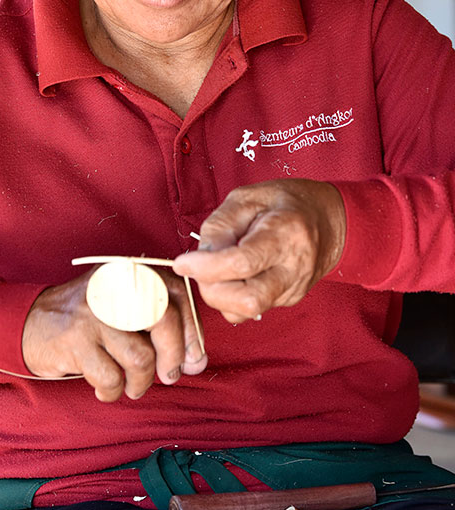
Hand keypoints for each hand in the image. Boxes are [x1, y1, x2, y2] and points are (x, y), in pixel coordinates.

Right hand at [22, 267, 206, 401]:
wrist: (29, 322)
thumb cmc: (87, 321)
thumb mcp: (122, 306)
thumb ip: (159, 327)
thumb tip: (197, 361)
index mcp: (130, 273)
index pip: (177, 293)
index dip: (191, 329)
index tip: (193, 357)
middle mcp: (114, 286)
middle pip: (164, 321)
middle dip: (173, 357)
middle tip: (168, 375)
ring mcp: (94, 313)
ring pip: (140, 357)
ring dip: (141, 381)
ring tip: (133, 386)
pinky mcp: (75, 340)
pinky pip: (110, 377)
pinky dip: (112, 391)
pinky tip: (106, 389)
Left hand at [173, 180, 345, 322]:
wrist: (327, 220)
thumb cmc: (284, 203)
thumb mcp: (247, 197)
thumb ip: (221, 226)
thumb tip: (199, 258)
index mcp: (285, 233)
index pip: (242, 263)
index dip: (206, 268)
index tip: (182, 263)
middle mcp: (294, 267)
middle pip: (246, 300)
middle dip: (211, 289)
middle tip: (199, 267)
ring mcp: (294, 288)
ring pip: (246, 312)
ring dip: (220, 296)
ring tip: (218, 269)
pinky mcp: (289, 300)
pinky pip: (250, 310)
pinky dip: (232, 298)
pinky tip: (236, 276)